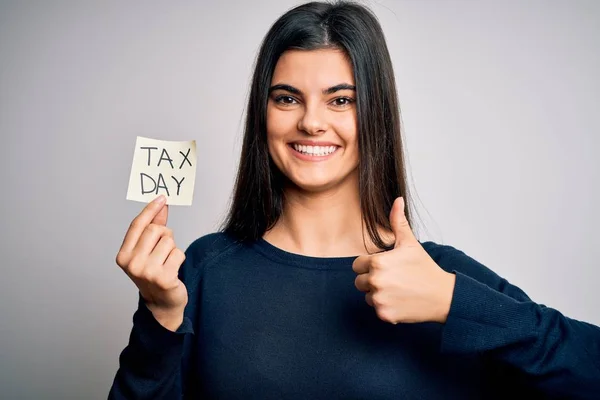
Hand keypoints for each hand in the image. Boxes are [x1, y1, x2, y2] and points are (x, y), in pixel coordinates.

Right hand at [115, 195, 187, 330]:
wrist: (162, 303)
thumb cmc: (154, 273)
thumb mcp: (148, 251)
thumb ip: (153, 227)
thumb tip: (161, 204)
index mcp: (123, 256)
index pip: (137, 225)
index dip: (150, 210)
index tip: (162, 198)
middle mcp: (132, 264)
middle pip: (155, 230)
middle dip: (164, 234)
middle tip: (164, 249)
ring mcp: (147, 272)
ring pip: (169, 241)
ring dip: (172, 248)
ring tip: (167, 262)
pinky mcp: (164, 277)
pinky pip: (178, 253)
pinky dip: (179, 258)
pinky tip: (173, 270)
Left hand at [352, 197, 455, 323]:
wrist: (443, 296)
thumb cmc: (425, 268)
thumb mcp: (410, 243)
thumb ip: (398, 222)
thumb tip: (397, 200)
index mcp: (377, 262)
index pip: (357, 265)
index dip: (369, 265)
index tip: (386, 266)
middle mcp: (375, 281)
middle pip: (359, 282)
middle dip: (372, 280)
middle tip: (393, 278)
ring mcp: (380, 299)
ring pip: (367, 296)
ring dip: (378, 294)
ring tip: (398, 289)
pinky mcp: (385, 314)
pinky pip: (376, 309)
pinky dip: (386, 307)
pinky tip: (401, 300)